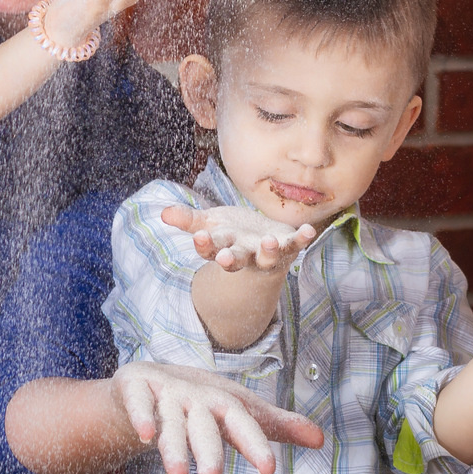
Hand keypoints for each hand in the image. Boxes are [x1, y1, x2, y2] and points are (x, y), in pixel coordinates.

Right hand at [109, 361, 326, 473]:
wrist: (150, 380)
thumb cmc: (202, 404)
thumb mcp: (237, 415)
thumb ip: (275, 428)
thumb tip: (322, 440)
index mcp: (223, 402)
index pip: (243, 422)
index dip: (255, 443)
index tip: (268, 470)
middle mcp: (196, 395)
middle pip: (205, 424)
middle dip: (209, 451)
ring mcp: (164, 390)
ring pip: (171, 420)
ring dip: (174, 446)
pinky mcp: (135, 386)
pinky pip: (138, 402)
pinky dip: (142, 417)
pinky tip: (146, 437)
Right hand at [160, 202, 317, 271]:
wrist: (264, 243)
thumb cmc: (233, 232)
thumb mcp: (210, 224)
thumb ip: (189, 220)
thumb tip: (163, 213)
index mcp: (224, 247)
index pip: (210, 249)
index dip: (204, 246)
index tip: (198, 238)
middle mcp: (246, 254)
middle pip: (237, 260)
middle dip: (231, 259)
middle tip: (224, 258)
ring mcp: (268, 253)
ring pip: (268, 256)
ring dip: (269, 251)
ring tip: (269, 242)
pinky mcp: (289, 246)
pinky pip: (297, 244)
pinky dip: (303, 238)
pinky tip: (309, 230)